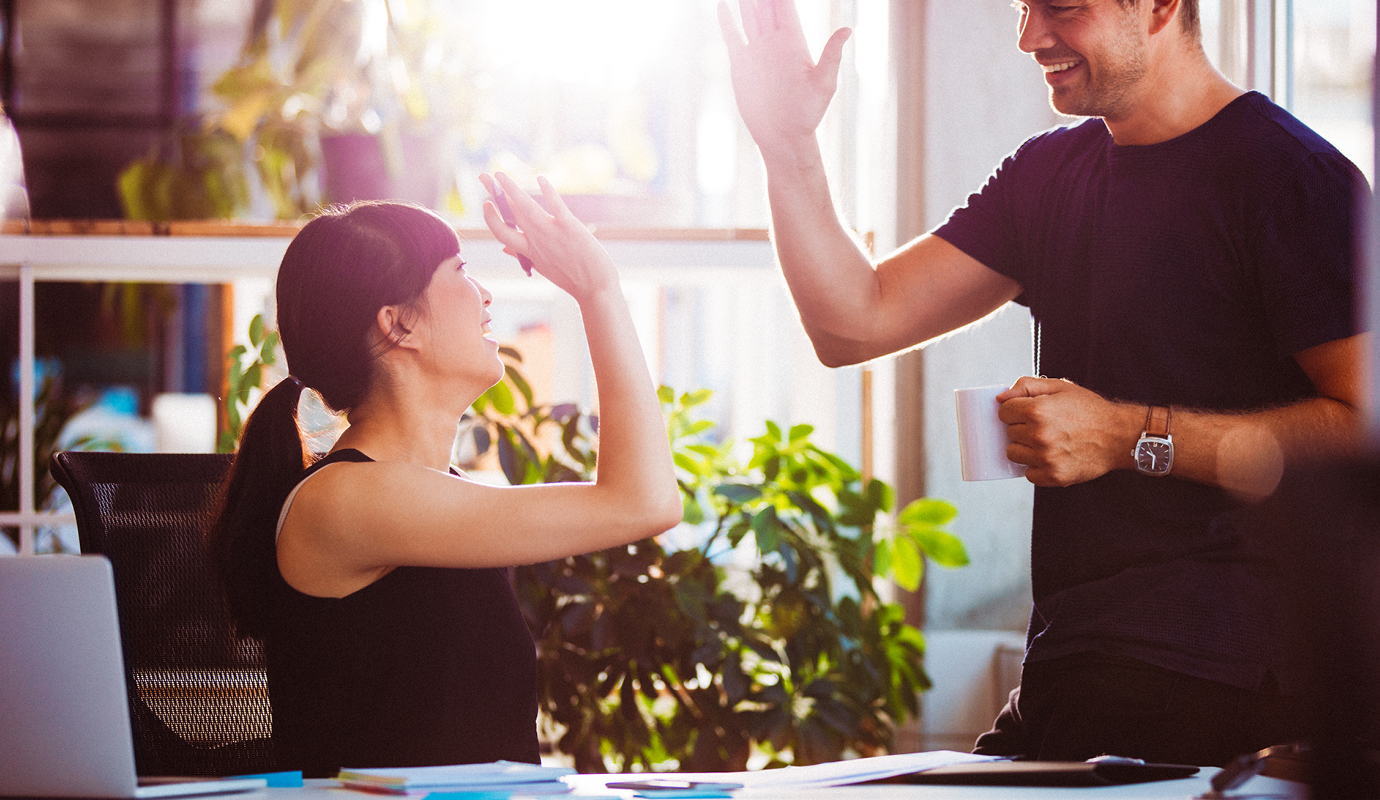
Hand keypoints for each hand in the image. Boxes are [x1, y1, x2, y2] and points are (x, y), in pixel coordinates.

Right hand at [479, 172, 617, 301]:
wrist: (595, 290)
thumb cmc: (571, 279)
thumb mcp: (542, 267)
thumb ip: (522, 255)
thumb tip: (503, 248)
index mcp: (529, 250)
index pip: (501, 232)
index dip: (491, 218)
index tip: (486, 203)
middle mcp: (536, 240)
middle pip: (509, 213)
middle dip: (494, 193)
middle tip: (483, 176)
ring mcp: (551, 232)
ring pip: (525, 207)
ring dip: (510, 189)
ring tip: (498, 174)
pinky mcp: (570, 227)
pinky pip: (556, 206)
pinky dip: (548, 192)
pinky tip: (541, 179)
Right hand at [717, 0, 851, 152]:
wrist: (782, 136)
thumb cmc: (807, 114)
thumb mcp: (823, 84)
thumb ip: (832, 55)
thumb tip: (847, 29)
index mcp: (794, 43)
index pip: (785, 8)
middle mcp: (775, 43)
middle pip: (766, 7)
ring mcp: (757, 52)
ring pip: (749, 17)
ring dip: (746, 2)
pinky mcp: (741, 64)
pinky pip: (733, 37)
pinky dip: (727, 21)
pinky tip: (723, 5)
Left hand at [996, 377, 1139, 486]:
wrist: (1118, 436)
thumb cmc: (1088, 409)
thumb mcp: (1060, 387)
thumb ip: (1026, 386)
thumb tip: (1001, 397)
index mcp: (1037, 410)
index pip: (1004, 411)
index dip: (1014, 410)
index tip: (1027, 411)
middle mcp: (1039, 435)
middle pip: (1008, 433)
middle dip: (1020, 428)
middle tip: (1042, 426)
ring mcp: (1046, 458)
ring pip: (1013, 454)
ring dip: (1024, 448)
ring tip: (1045, 442)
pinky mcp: (1054, 477)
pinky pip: (1029, 474)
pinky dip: (1036, 467)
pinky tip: (1051, 457)